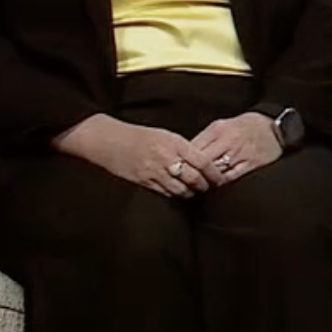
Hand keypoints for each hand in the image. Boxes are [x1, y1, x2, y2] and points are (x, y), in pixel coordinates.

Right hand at [53, 114, 225, 197]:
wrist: (110, 141)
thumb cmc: (140, 136)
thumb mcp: (166, 136)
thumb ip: (184, 148)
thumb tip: (203, 162)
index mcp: (174, 144)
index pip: (202, 161)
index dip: (214, 173)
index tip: (220, 178)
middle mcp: (166, 158)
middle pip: (194, 178)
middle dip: (206, 185)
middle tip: (211, 187)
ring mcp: (155, 172)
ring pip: (181, 189)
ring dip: (192, 192)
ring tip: (197, 192)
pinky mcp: (145, 182)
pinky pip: (166, 193)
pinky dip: (177, 195)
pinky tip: (181, 193)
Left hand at [192, 112, 286, 183]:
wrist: (275, 126)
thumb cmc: (246, 126)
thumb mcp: (222, 125)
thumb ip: (205, 139)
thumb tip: (185, 154)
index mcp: (218, 130)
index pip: (193, 148)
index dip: (183, 160)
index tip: (176, 168)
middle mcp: (227, 141)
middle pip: (202, 161)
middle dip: (191, 172)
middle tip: (183, 181)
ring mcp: (240, 153)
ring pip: (215, 171)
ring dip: (204, 180)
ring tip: (196, 186)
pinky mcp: (251, 164)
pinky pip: (231, 177)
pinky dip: (220, 183)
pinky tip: (214, 186)